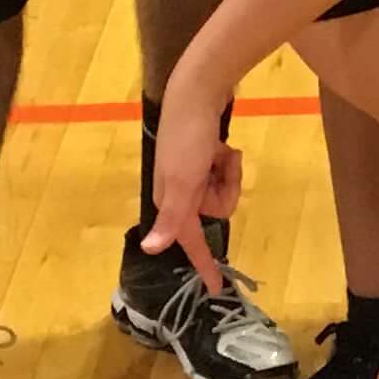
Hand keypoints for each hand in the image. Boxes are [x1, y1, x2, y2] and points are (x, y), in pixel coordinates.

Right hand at [136, 70, 248, 291]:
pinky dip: (228, 160)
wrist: (197, 90)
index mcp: (171, 201)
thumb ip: (171, 216)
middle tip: (220, 166)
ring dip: (229, 172)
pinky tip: (223, 144)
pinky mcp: (204, 158)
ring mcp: (192, 174)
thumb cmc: (189, 137)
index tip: (218, 288)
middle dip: (226, 189)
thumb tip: (149, 249)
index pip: (190, 242)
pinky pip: (225, 172)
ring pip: (224, 190)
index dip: (204, 264)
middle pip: (216, 210)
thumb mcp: (183, 180)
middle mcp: (179, 192)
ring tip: (222, 152)